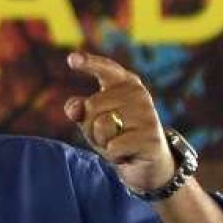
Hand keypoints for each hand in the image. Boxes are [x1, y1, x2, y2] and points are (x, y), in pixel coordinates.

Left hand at [61, 51, 175, 192]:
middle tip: (109, 135)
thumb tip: (73, 108)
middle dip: (90, 127)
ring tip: (119, 143)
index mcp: (125, 83)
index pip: (105, 69)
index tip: (72, 59)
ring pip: (101, 126)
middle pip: (91, 106)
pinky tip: (127, 154)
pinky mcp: (151, 136)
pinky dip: (114, 155)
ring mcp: (147, 114)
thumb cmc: (117, 136)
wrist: (148, 163)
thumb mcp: (93, 122)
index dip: (89, 63)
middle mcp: (138, 94)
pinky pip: (113, 147)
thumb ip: (80, 111)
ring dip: (102, 142)